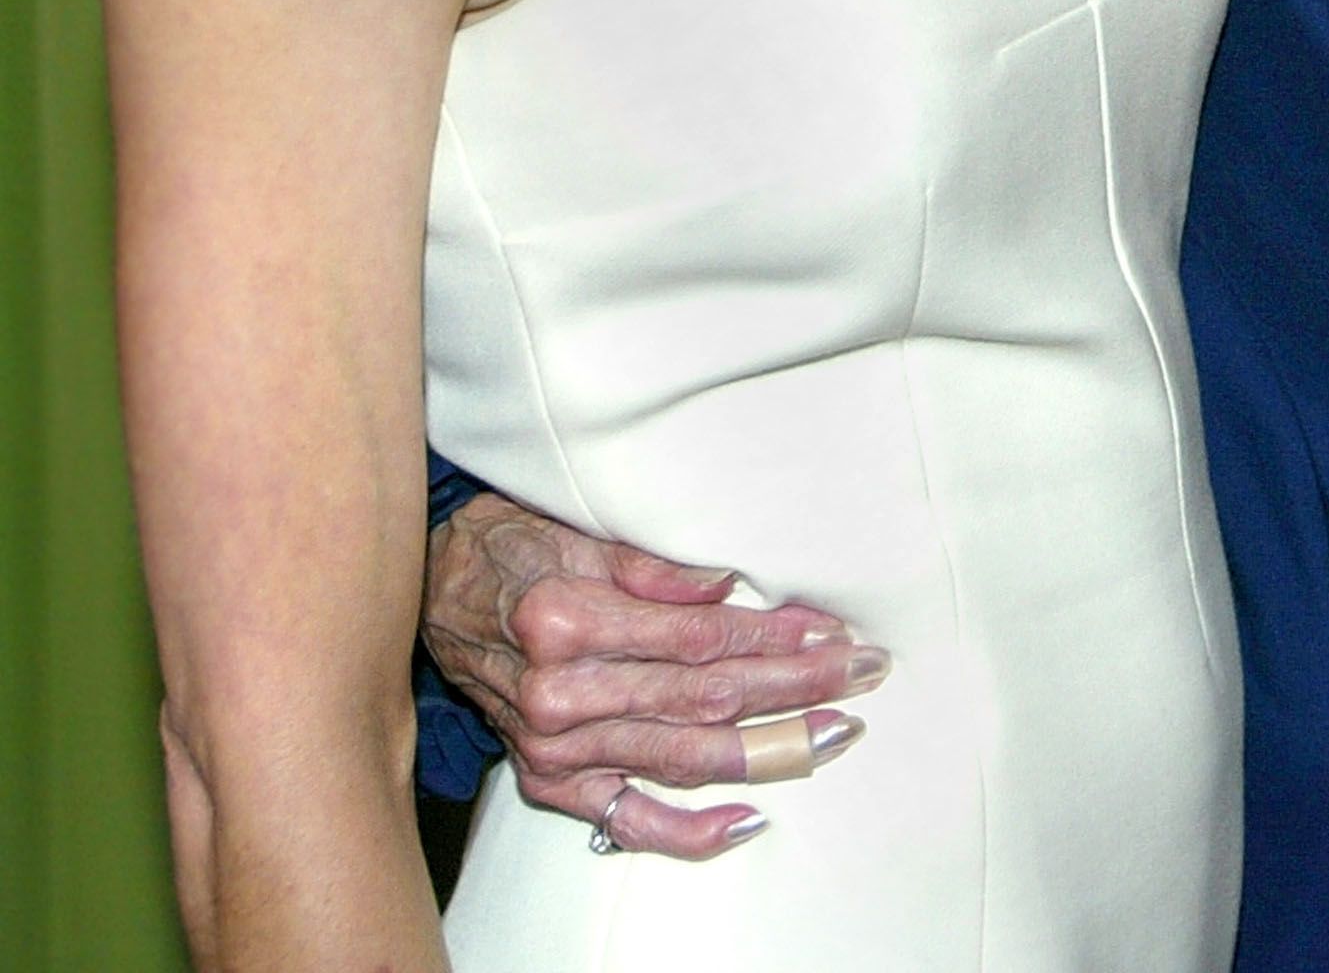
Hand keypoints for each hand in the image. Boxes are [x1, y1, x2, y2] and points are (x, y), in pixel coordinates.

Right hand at [421, 493, 889, 859]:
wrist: (431, 592)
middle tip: (863, 674)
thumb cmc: (512, 548)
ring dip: (768, 749)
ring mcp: (555, 749)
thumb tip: (729, 586)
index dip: (774, 637)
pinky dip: (687, 831)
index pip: (699, 639)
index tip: (833, 630)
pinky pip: (625, 820)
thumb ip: (653, 566)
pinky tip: (747, 823)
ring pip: (682, 756)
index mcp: (568, 623)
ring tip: (833, 734)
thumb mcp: (577, 532)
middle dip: (793, 688)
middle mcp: (561, 695)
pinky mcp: (549, 782)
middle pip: (704, 698)